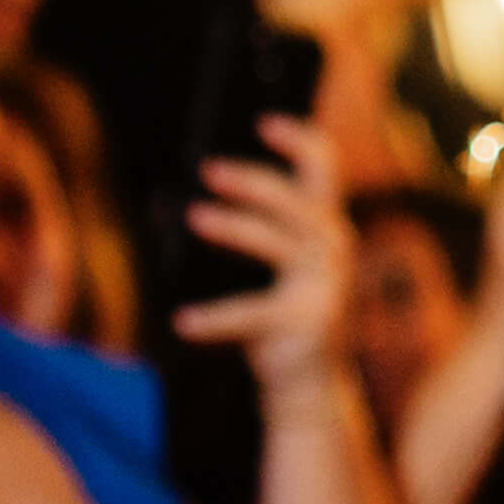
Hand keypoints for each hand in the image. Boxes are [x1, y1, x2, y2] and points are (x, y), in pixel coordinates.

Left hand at [164, 125, 360, 380]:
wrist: (311, 382)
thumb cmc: (281, 310)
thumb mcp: (272, 265)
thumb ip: (245, 227)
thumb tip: (169, 200)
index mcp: (326, 222)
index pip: (326, 166)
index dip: (299, 140)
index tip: (263, 121)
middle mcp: (333, 247)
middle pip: (297, 200)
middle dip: (253, 181)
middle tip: (208, 170)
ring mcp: (324, 285)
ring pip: (276, 244)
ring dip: (234, 227)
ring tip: (194, 218)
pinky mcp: (306, 323)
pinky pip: (251, 313)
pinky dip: (214, 317)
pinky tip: (183, 321)